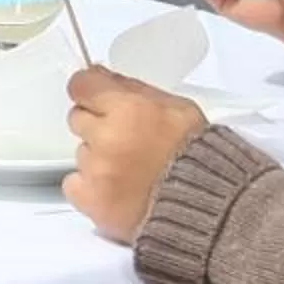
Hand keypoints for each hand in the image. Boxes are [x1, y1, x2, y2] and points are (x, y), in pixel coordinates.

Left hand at [62, 66, 208, 242]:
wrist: (209, 208)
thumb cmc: (198, 155)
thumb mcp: (177, 108)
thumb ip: (134, 89)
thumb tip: (102, 75)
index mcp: (127, 109)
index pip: (81, 85)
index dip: (90, 92)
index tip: (98, 100)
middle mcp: (107, 137)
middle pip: (78, 118)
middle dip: (97, 126)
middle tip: (125, 141)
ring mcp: (96, 171)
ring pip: (81, 153)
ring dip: (98, 158)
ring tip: (131, 171)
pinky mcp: (91, 201)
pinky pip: (73, 185)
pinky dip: (90, 187)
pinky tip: (116, 190)